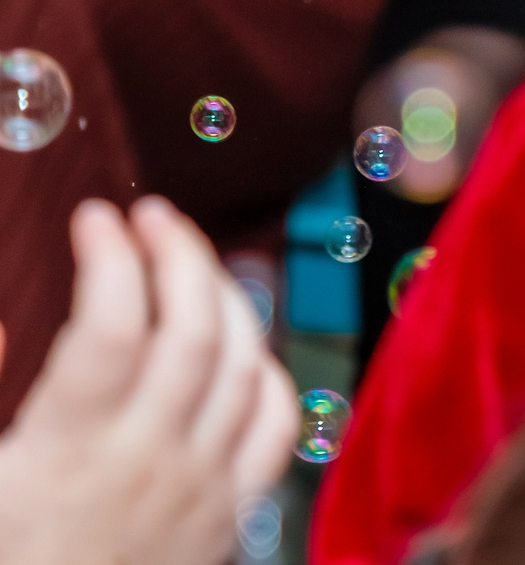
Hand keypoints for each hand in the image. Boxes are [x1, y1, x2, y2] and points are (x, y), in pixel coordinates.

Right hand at [0, 199, 295, 564]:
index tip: (93, 216)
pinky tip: (245, 344)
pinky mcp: (228, 517)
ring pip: (243, 367)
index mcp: (66, 450)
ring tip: (192, 261)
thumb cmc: (4, 551)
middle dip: (178, 255)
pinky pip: (275, 429)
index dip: (109, 258)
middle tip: (151, 214)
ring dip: (225, 298)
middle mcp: (146, 460)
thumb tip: (4, 321)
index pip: (109, 326)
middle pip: (191, 331)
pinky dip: (267, 372)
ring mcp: (198, 488)